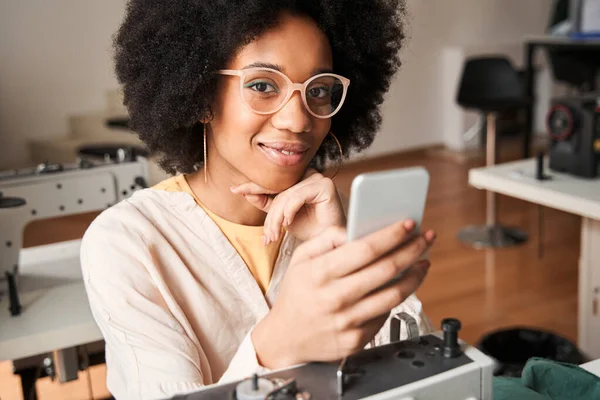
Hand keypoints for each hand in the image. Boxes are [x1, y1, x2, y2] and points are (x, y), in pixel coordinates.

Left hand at [230, 169, 344, 242]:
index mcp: (298, 179)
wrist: (329, 243)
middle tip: (267, 236)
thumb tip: (242, 191)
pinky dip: (290, 210)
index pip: (272, 182)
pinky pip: (297, 196)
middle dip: (269, 216)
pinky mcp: (325, 186)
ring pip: (286, 196)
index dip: (253, 187)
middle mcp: (308, 175)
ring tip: (275, 235)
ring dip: (277, 218)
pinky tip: (288, 223)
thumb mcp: (281, 217)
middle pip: (278, 191)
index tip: (235, 190)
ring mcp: (317, 178)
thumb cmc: (310, 229)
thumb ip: (265, 203)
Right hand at [251, 219, 435, 368]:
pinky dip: (396, 298)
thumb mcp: (301, 258)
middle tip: (425, 239)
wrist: (286, 338)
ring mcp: (347, 322)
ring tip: (423, 262)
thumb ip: (327, 238)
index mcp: (320, 273)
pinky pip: (385, 315)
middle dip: (412, 249)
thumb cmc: (296, 295)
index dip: (391, 235)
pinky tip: (401, 286)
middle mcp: (334, 298)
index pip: (365, 249)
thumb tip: (356, 229)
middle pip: (386, 269)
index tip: (408, 224)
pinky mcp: (356, 340)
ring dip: (415, 275)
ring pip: (394, 295)